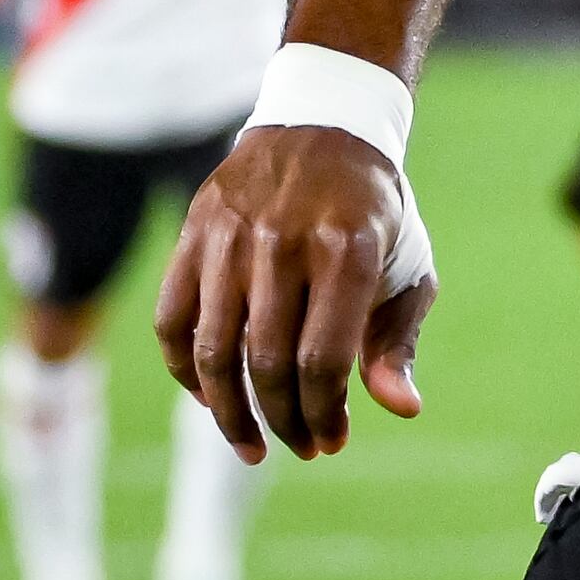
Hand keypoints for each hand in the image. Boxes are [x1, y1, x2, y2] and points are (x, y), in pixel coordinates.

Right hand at [154, 125, 433, 463]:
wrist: (323, 131)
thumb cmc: (375, 216)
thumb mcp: (407, 268)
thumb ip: (400, 340)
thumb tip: (401, 409)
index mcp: (351, 251)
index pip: (324, 358)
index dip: (324, 412)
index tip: (331, 441)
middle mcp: (286, 243)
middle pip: (268, 363)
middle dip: (284, 421)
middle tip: (301, 448)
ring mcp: (232, 238)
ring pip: (212, 351)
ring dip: (229, 413)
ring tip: (251, 444)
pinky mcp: (192, 236)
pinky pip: (172, 322)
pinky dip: (186, 372)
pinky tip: (212, 399)